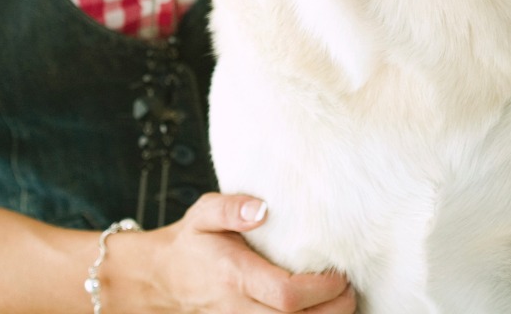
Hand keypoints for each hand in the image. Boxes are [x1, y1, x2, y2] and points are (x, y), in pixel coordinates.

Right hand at [121, 192, 355, 312]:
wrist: (161, 278)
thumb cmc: (190, 244)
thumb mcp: (204, 213)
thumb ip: (231, 207)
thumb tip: (262, 208)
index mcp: (236, 277)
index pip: (286, 296)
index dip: (321, 289)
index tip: (340, 274)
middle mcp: (238, 309)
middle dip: (333, 310)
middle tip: (350, 290)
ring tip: (342, 303)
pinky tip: (320, 312)